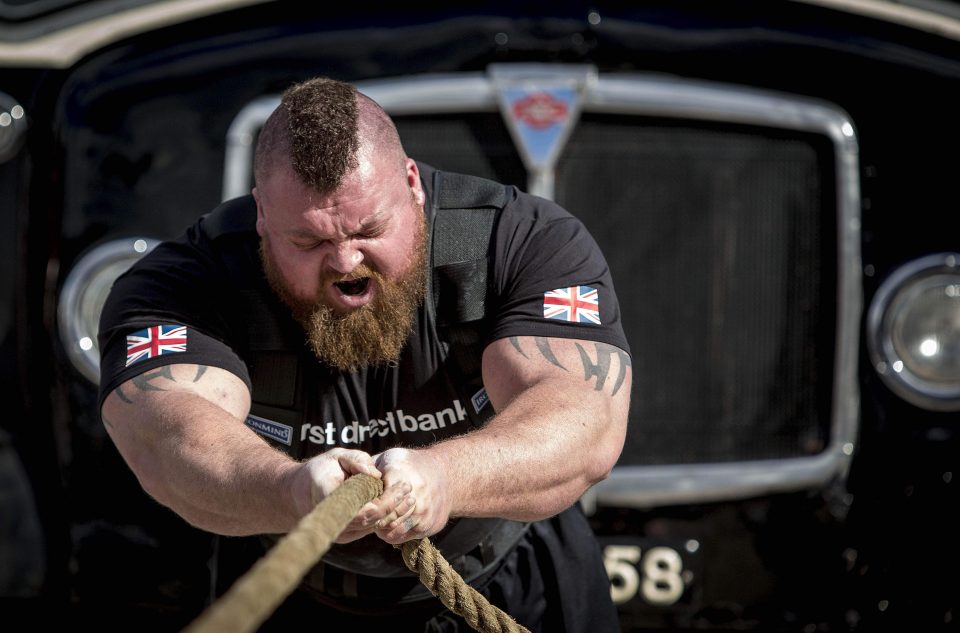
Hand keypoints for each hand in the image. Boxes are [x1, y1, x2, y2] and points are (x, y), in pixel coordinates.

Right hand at [292, 448, 413, 542]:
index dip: (388, 501)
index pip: (366, 510)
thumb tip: (376, 474)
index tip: (403, 486)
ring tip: (408, 495)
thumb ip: (356, 460)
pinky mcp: (345, 534)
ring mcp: (340, 532)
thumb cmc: (318, 470)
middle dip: (395, 506)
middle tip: (409, 489)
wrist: (296, 493)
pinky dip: (384, 516)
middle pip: (373, 521)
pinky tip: (396, 503)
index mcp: (330, 499)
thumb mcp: (336, 456)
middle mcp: (335, 521)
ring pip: (373, 527)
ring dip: (392, 513)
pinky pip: (368, 527)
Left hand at [372, 447, 451, 544]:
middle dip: (374, 518)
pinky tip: (391, 522)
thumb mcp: (389, 458)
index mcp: (402, 475)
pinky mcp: (430, 525)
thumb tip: (349, 480)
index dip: (368, 505)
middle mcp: (416, 495)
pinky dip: (394, 532)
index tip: (363, 504)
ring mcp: (424, 512)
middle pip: (384, 517)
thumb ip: (369, 468)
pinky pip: (403, 536)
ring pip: (393, 529)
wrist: (448, 474)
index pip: (378, 500)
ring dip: (383, 527)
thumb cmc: (410, 465)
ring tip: (379, 518)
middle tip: (368, 515)